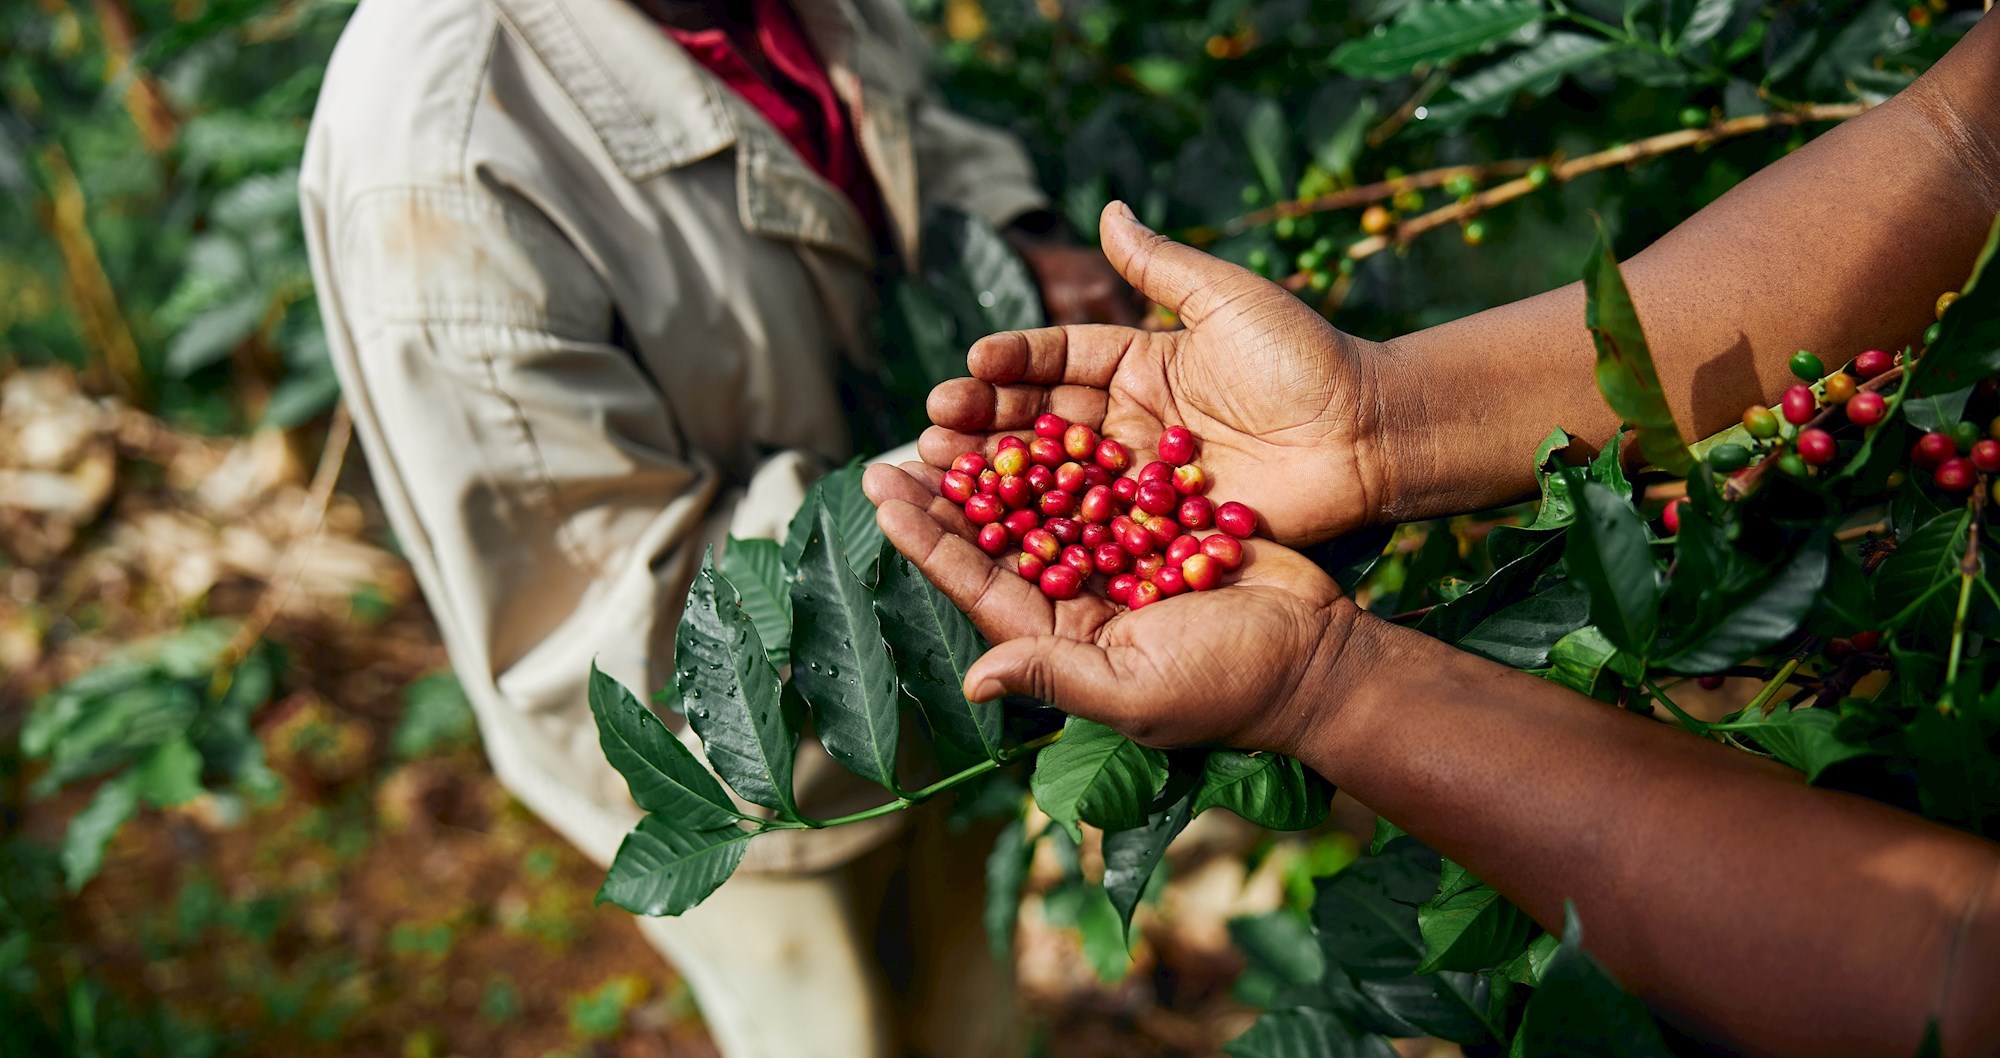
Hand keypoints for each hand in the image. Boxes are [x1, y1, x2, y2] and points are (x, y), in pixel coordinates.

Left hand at [863, 462, 1370, 754]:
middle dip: (950, 495)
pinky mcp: (1158, 529)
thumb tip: (973, 682)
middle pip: (999, 539)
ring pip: (1044, 504)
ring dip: (1001, 465)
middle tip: (902, 445)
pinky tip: (1035, 412)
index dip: (928, 540)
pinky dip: (1068, 452)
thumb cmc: (1230, 687)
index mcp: (1060, 640)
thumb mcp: (1135, 691)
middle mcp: (1079, 600)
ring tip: (956, 419)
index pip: (978, 584)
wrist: (1321, 656)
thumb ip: (1054, 676)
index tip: (883, 492)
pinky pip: (1101, 485)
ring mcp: (1118, 562)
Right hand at [932, 202, 1404, 546]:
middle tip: (932, 426)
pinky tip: (997, 530)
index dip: (1013, 362)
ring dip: (997, 477)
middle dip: (984, 422)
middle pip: (1042, 422)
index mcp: (1142, 363)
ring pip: (1056, 477)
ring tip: (941, 470)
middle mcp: (1131, 422)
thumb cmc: (1305, 358)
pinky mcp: (1160, 528)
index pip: (1060, 360)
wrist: (1367, 434)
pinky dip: (1047, 530)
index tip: (970, 362)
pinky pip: (1096, 528)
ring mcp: (1141, 480)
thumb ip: (1162, 265)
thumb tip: (1108, 208)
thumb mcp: (1228, 299)